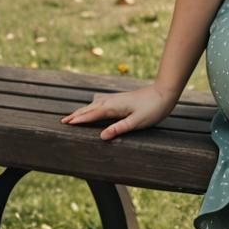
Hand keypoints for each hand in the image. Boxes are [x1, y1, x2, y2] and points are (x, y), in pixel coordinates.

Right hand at [61, 83, 179, 140]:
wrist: (165, 91)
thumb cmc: (153, 108)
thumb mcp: (137, 121)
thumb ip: (119, 128)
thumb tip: (101, 137)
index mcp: (114, 107)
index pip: (92, 114)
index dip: (79, 120)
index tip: (65, 124)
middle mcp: (112, 101)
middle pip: (90, 108)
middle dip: (77, 114)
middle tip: (63, 121)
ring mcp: (116, 98)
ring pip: (95, 104)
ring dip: (83, 110)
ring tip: (73, 116)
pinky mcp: (121, 98)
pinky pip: (101, 102)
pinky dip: (92, 106)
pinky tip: (93, 106)